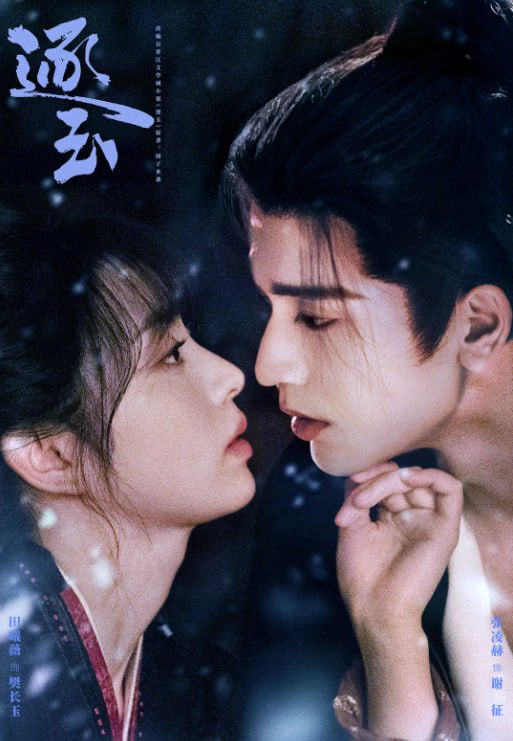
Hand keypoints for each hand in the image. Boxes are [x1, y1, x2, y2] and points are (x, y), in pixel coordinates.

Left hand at [336, 462, 462, 633]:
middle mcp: (413, 517)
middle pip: (400, 477)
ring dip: (389, 480)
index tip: (350, 481)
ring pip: (417, 479)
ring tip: (366, 500)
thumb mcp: (352, 525)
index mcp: (392, 516)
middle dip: (373, 480)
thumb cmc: (361, 575)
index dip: (370, 472)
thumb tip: (360, 470)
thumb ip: (358, 494)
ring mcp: (429, 522)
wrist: (374, 608)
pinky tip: (405, 479)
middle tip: (355, 502)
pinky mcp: (445, 529)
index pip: (387, 478)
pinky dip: (429, 475)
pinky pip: (451, 489)